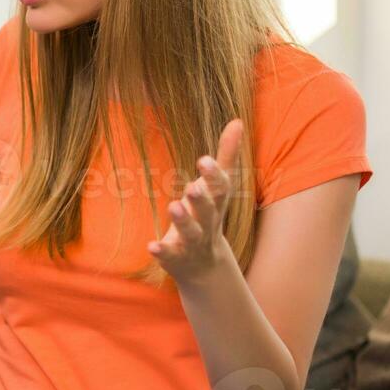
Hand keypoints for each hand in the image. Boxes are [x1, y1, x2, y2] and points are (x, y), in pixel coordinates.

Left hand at [148, 119, 243, 284]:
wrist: (206, 268)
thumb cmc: (209, 216)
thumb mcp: (218, 188)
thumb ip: (226, 156)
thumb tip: (237, 121)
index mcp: (216, 203)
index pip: (220, 188)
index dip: (213, 175)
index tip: (204, 160)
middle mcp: (208, 222)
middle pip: (208, 211)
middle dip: (201, 199)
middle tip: (192, 186)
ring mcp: (193, 243)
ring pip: (191, 233)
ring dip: (183, 221)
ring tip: (172, 206)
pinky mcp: (176, 258)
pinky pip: (170, 256)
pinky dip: (163, 252)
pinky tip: (151, 245)